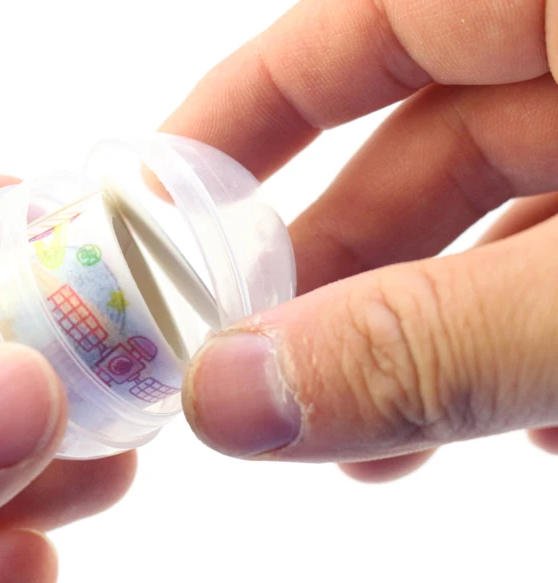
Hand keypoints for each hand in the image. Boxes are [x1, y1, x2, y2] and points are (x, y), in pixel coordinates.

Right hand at [164, 0, 557, 480]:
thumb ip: (429, 340)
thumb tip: (227, 398)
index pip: (353, 29)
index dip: (236, 121)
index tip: (157, 219)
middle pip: (427, 144)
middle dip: (340, 278)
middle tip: (267, 383)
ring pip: (515, 210)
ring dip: (441, 334)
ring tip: (385, 446)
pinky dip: (542, 333)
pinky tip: (533, 423)